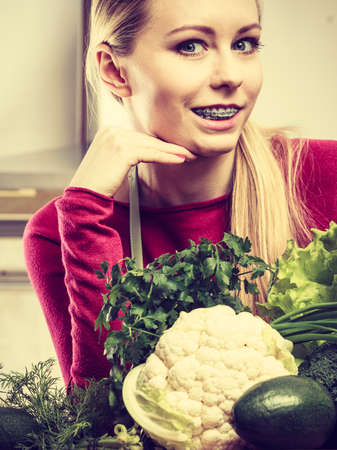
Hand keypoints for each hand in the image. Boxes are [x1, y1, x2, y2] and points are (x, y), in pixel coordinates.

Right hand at [69, 127, 195, 196]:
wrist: (84, 195)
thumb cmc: (98, 184)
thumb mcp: (112, 162)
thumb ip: (127, 152)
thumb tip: (150, 151)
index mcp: (108, 130)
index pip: (140, 137)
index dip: (158, 144)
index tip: (174, 150)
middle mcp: (111, 130)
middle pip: (147, 139)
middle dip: (168, 147)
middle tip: (186, 151)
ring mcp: (116, 138)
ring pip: (151, 145)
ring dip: (172, 151)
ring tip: (187, 155)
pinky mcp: (123, 150)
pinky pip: (150, 153)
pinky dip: (167, 157)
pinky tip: (179, 160)